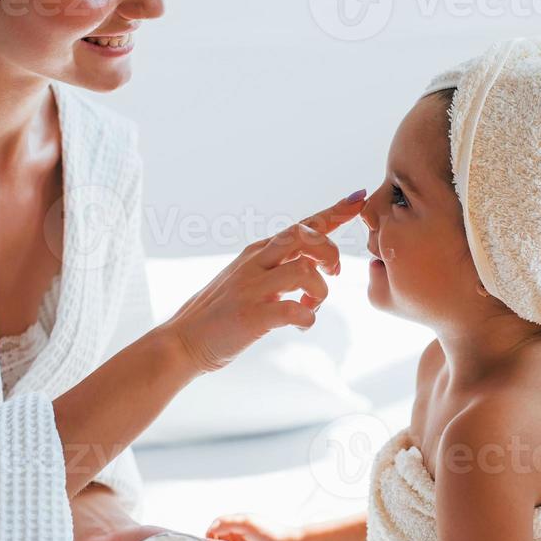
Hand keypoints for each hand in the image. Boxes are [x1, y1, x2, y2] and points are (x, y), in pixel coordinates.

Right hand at [161, 191, 366, 373]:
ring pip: (304, 271)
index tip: (358, 200)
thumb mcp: (248, 279)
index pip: (302, 224)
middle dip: (330, 252)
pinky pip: (294, 309)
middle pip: (305, 236)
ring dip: (320, 291)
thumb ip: (276, 267)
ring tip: (311, 305)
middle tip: (333, 274)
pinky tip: (300, 324)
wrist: (183, 341)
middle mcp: (255, 263)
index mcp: (258, 252)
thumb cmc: (220, 313)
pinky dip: (307, 318)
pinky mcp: (252, 315)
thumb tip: (310, 265)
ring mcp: (252, 288)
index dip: (333, 212)